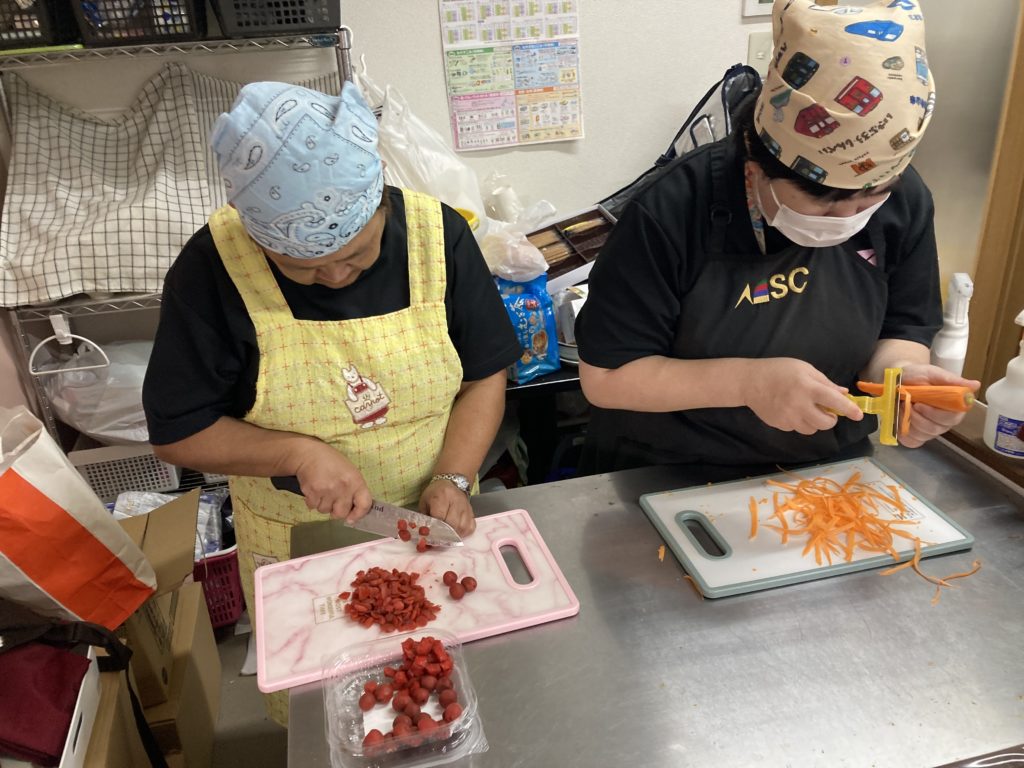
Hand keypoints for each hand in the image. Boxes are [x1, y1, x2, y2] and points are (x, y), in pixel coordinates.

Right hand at [290, 440, 371, 521]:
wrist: (309, 454)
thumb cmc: (332, 462)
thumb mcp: (350, 472)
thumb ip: (354, 490)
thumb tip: (353, 512)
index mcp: (356, 481)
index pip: (364, 504)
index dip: (359, 514)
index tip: (352, 518)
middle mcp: (343, 487)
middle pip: (341, 513)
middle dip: (336, 510)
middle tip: (332, 501)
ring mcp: (327, 490)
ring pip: (325, 511)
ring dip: (323, 505)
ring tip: (322, 491)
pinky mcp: (312, 492)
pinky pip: (313, 507)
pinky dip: (312, 501)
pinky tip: (314, 490)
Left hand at [418, 479, 475, 536]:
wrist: (451, 483)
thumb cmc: (435, 494)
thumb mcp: (425, 502)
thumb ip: (424, 518)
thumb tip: (425, 534)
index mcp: (441, 496)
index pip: (439, 516)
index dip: (434, 528)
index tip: (429, 535)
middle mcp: (456, 500)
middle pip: (452, 523)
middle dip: (444, 533)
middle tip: (437, 538)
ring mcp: (466, 507)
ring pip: (462, 527)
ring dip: (453, 535)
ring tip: (446, 536)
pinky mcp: (472, 512)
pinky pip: (470, 527)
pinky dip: (463, 533)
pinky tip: (456, 532)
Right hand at [743, 358, 862, 434]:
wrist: (750, 382)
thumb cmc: (779, 370)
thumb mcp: (804, 369)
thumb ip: (825, 382)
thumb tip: (843, 393)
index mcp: (808, 387)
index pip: (834, 401)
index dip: (849, 409)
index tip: (858, 415)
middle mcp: (799, 405)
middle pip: (825, 423)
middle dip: (830, 419)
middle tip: (827, 411)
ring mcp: (788, 417)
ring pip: (812, 429)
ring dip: (814, 422)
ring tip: (806, 410)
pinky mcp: (780, 425)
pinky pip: (797, 428)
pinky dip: (799, 422)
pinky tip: (791, 410)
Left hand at [895, 364, 980, 447]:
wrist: (898, 380)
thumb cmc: (918, 376)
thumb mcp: (933, 374)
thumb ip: (952, 381)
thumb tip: (975, 385)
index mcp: (953, 408)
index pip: (951, 419)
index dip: (935, 414)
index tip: (919, 404)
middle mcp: (944, 422)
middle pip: (936, 429)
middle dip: (918, 417)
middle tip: (907, 403)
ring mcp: (930, 431)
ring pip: (923, 435)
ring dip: (908, 421)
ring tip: (901, 406)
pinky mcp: (917, 436)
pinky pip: (912, 441)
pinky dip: (903, 432)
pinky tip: (900, 418)